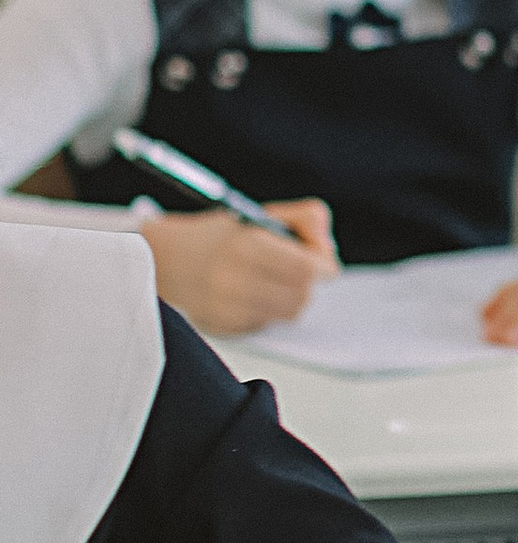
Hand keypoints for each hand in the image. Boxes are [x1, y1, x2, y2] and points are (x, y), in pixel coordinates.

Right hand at [139, 201, 335, 333]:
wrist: (164, 260)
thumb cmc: (221, 237)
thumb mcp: (261, 215)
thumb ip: (305, 219)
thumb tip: (328, 250)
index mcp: (245, 246)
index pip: (306, 269)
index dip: (322, 265)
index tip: (319, 261)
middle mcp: (232, 280)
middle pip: (302, 295)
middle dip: (307, 283)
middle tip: (297, 271)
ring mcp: (225, 308)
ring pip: (288, 314)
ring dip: (291, 299)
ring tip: (275, 282)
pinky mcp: (221, 328)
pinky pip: (266, 325)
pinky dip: (268, 312)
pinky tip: (251, 296)